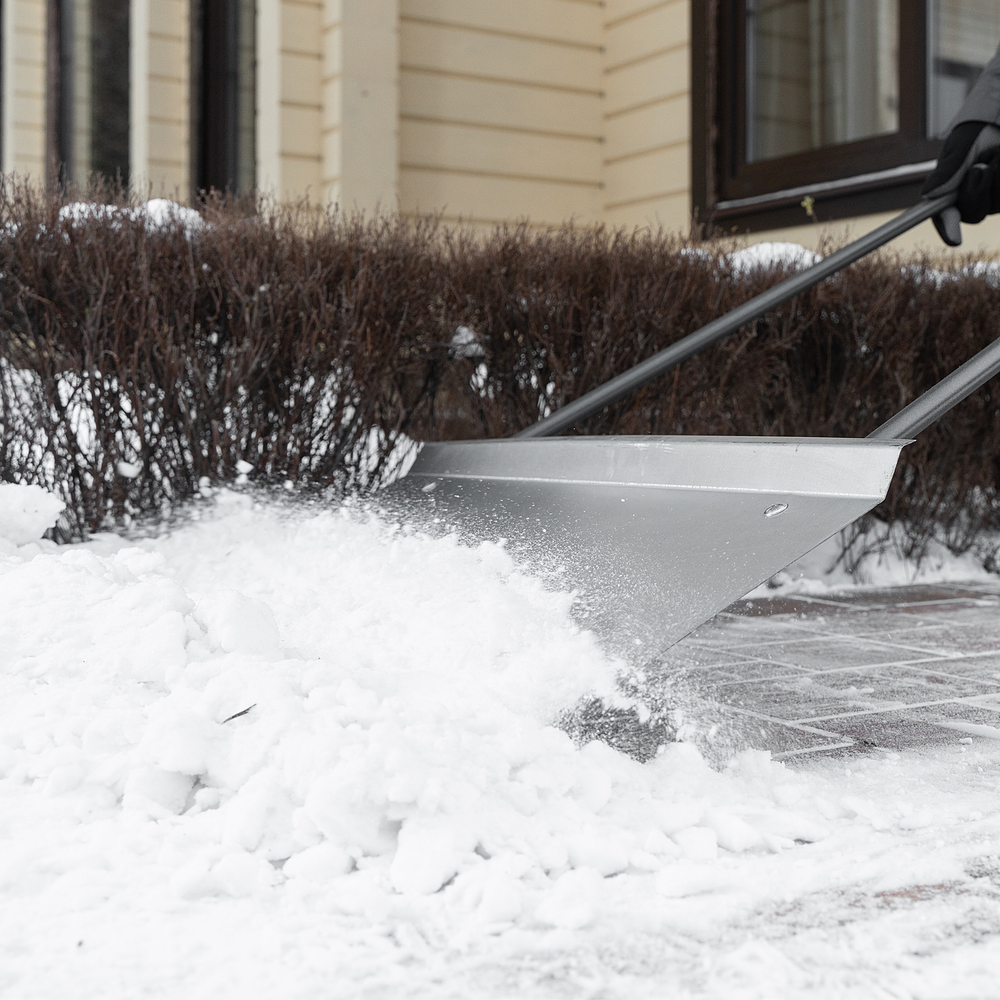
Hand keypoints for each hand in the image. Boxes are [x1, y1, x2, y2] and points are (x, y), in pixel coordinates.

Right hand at [922, 121, 999, 244]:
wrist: (996, 124)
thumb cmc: (974, 134)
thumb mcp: (958, 148)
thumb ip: (947, 171)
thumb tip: (928, 195)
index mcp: (946, 196)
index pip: (944, 217)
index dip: (948, 229)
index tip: (955, 240)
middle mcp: (968, 203)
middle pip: (974, 214)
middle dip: (979, 192)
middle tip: (982, 166)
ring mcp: (990, 202)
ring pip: (996, 205)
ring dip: (998, 177)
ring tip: (996, 154)